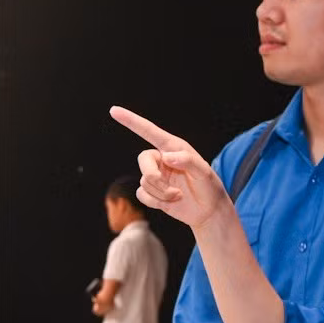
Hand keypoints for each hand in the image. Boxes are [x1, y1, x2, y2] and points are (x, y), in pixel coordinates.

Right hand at [109, 107, 233, 232]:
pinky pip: (142, 195)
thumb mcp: (205, 172)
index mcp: (173, 147)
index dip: (131, 121)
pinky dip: (156, 201)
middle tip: (172, 190)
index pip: (148, 131)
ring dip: (162, 193)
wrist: (208, 211)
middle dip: (153, 176)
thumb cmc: (209, 187)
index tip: (114, 111)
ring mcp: (156, 176)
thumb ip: (188, 161)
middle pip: (143, 160)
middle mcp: (161, 159)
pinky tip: (171, 202)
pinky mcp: (152, 192)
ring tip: (178, 195)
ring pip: (144, 181)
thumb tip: (166, 157)